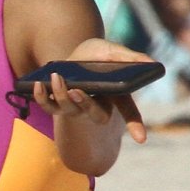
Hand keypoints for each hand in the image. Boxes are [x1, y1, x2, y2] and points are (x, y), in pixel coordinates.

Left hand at [28, 38, 150, 144]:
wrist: (74, 53)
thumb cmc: (98, 55)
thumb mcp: (113, 51)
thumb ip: (130, 57)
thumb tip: (151, 63)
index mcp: (115, 96)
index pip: (129, 113)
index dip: (136, 125)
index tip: (142, 139)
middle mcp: (96, 105)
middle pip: (95, 114)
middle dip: (85, 104)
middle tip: (76, 91)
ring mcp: (75, 106)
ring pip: (68, 109)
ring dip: (60, 95)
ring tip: (57, 77)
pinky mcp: (57, 103)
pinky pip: (48, 106)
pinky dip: (40, 97)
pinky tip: (38, 84)